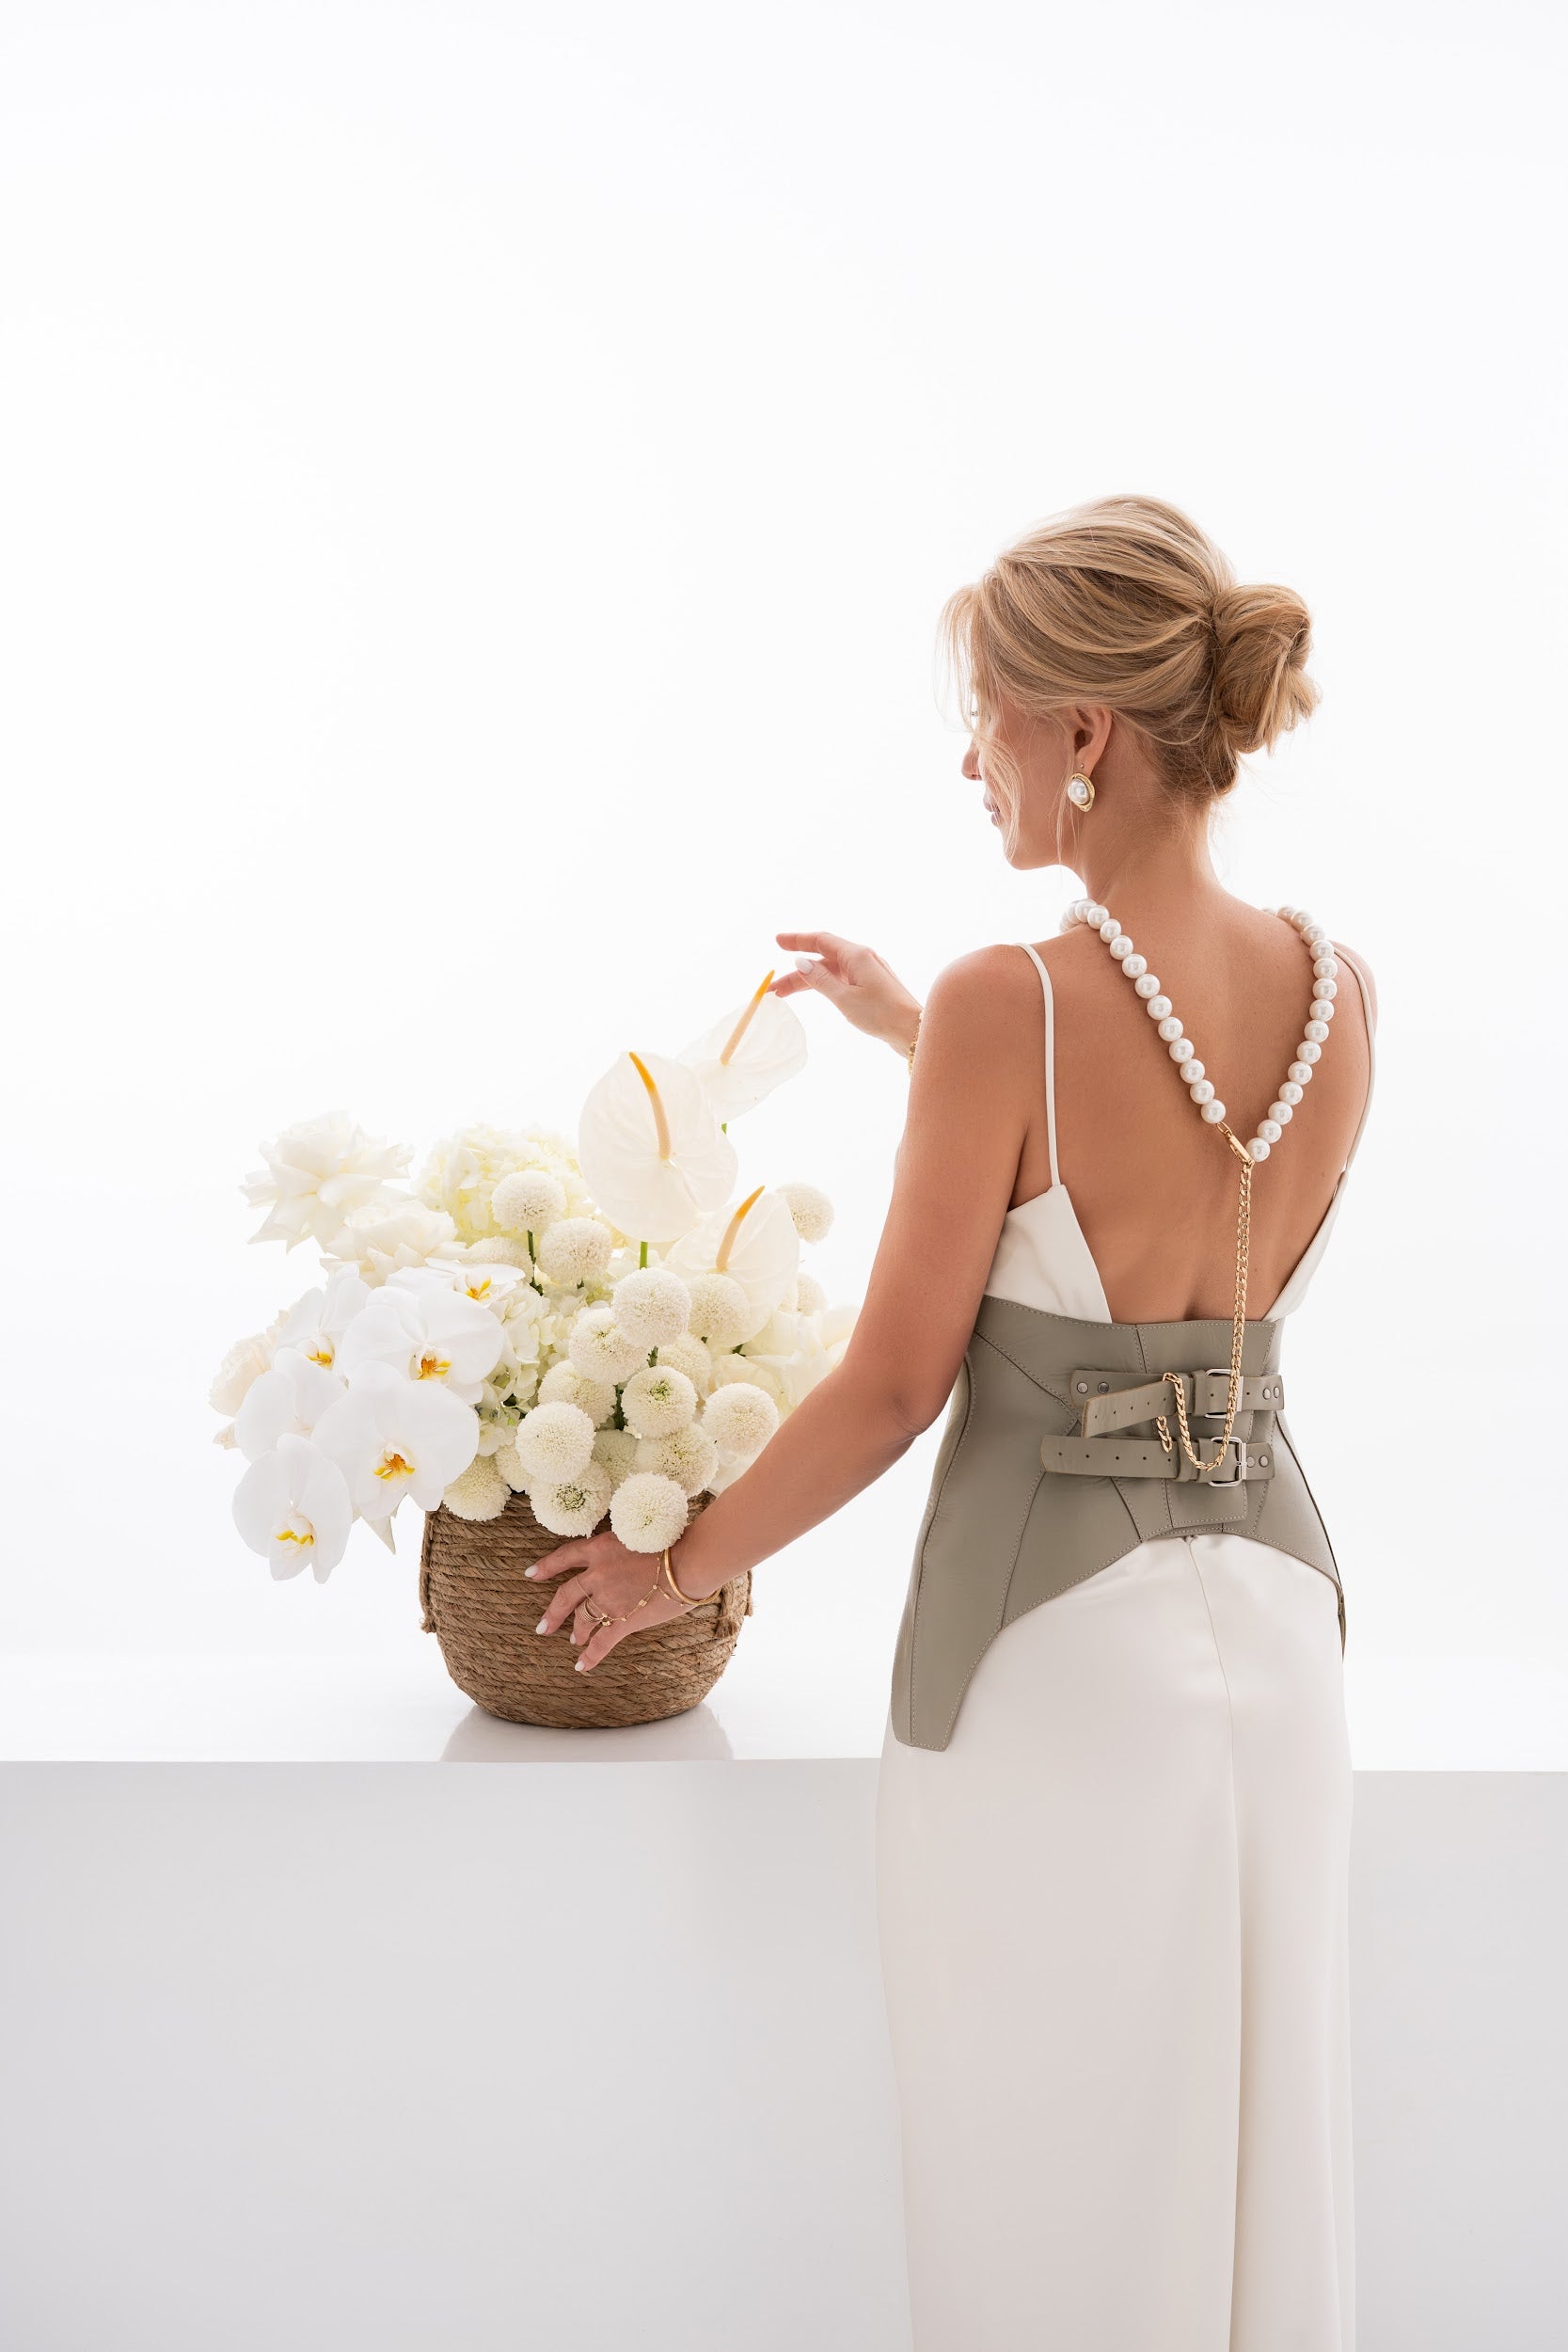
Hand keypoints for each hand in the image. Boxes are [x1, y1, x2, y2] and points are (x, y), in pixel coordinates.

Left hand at [526, 1528, 707, 1670]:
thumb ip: (622, 1547)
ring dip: (577, 1632)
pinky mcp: (624, 1620)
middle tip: (543, 1627)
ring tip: (574, 1641)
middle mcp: (598, 1574)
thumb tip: (623, 1555)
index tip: (531, 1574)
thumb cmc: (672, 1541)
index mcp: (600, 1549)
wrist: (688, 1560)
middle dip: (553, 1613)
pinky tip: (581, 1666)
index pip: (565, 1556)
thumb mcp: (637, 1533)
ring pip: (583, 1619)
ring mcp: (608, 1599)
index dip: (547, 1566)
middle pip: (565, 1595)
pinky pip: (602, 1642)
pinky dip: (591, 1655)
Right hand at [771, 930, 921, 1054]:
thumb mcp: (844, 998)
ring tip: (784, 995)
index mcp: (857, 955)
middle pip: (822, 959)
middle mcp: (862, 959)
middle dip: (796, 971)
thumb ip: (820, 980)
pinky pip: (841, 980)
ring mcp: (867, 973)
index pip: (821, 941)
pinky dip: (823, 985)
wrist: (913, 1031)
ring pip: (830, 972)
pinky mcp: (871, 987)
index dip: (797, 940)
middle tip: (773, 985)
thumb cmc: (881, 1014)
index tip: (777, 941)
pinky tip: (814, 991)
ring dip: (807, 981)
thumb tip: (801, 962)